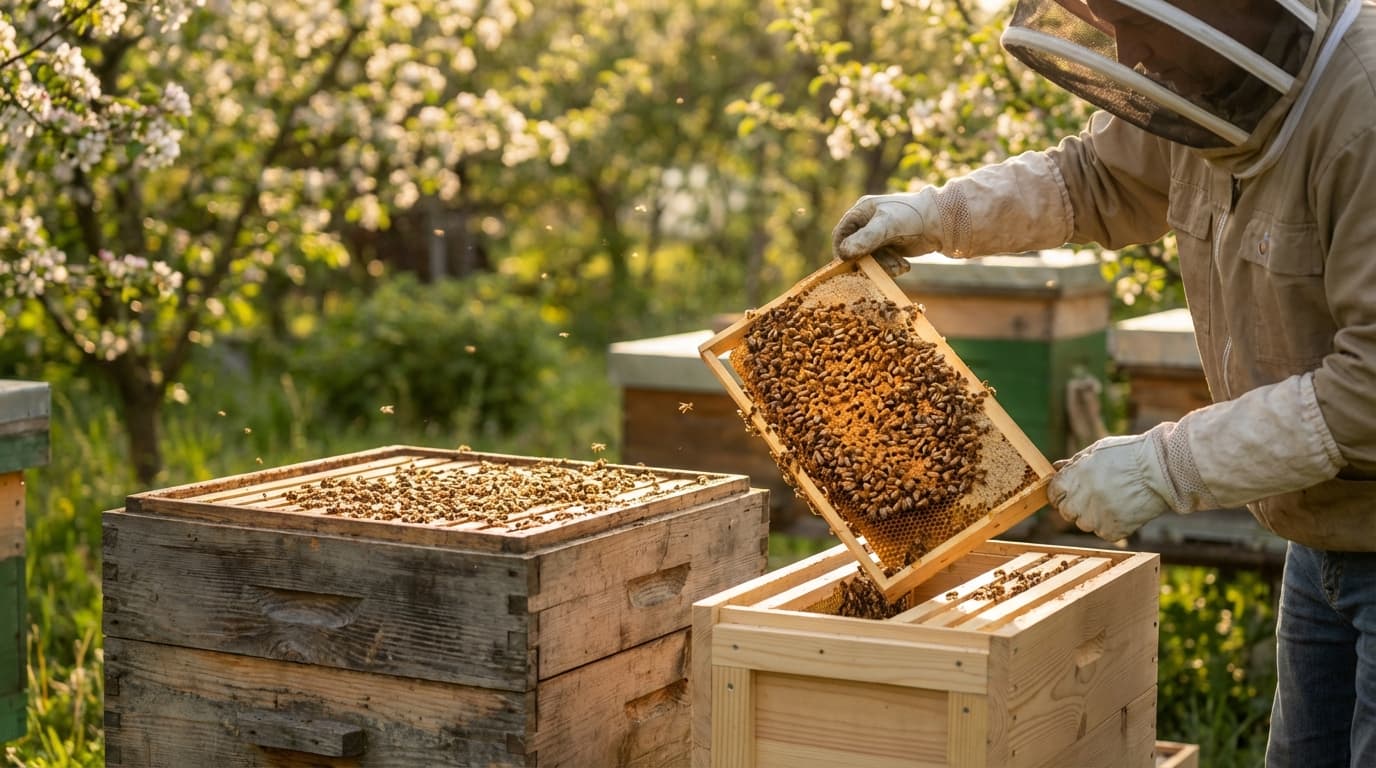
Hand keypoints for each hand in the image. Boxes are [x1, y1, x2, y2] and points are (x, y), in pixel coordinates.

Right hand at [831, 189, 941, 275]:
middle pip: (855, 250)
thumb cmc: (912, 216)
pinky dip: (891, 267)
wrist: (941, 222)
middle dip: (868, 262)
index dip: (842, 251)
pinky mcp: (889, 248)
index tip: (847, 265)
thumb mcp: (887, 225)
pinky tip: (903, 266)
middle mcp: (867, 224)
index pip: (842, 234)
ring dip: (883, 266)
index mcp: (861, 212)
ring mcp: (878, 237)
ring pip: (870, 259)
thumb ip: (865, 238)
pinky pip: (882, 263)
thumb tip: (843, 253)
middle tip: (879, 270)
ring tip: (899, 267)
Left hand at [1047, 429, 1175, 541]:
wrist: (1163, 469)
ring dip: (1093, 517)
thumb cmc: (1130, 454)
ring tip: (1112, 502)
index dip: (1059, 493)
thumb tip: (1056, 467)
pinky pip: (1104, 533)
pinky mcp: (1113, 530)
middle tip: (1093, 498)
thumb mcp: (1098, 450)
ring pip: (1084, 524)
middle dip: (1075, 506)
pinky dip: (1111, 526)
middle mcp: (1081, 498)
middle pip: (1066, 512)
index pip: (1053, 493)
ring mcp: (1097, 516)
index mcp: (1074, 477)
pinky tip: (1123, 510)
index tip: (1068, 493)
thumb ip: (1074, 462)